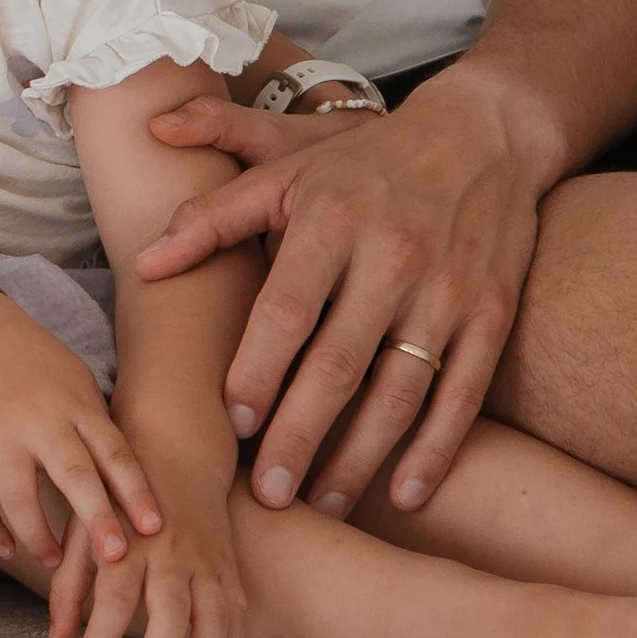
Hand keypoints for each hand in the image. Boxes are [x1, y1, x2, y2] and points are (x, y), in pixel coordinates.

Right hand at [0, 298, 161, 568]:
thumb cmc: (41, 369)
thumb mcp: (80, 386)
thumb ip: (101, 432)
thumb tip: (139, 489)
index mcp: (77, 406)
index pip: (113, 451)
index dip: (135, 490)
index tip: (154, 526)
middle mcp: (40, 420)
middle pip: (72, 473)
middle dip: (95, 517)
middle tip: (115, 557)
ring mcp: (1, 435)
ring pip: (17, 495)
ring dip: (37, 536)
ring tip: (54, 562)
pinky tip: (7, 549)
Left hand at [47, 468, 243, 637]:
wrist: (173, 448)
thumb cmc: (117, 497)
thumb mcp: (83, 530)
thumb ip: (68, 586)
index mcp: (127, 542)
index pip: (111, 599)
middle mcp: (169, 552)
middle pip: (170, 610)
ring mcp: (205, 559)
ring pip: (214, 617)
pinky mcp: (228, 565)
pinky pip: (237, 613)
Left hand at [136, 73, 543, 516]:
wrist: (481, 135)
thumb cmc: (361, 158)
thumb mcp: (283, 166)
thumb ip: (209, 213)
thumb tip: (145, 261)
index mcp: (331, 222)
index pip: (286, 311)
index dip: (258, 370)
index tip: (233, 422)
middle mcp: (391, 259)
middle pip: (339, 364)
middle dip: (300, 435)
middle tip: (267, 494)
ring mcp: (447, 291)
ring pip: (400, 391)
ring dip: (360, 457)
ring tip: (319, 503)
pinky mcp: (492, 313)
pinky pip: (463, 393)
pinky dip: (436, 449)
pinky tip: (403, 492)